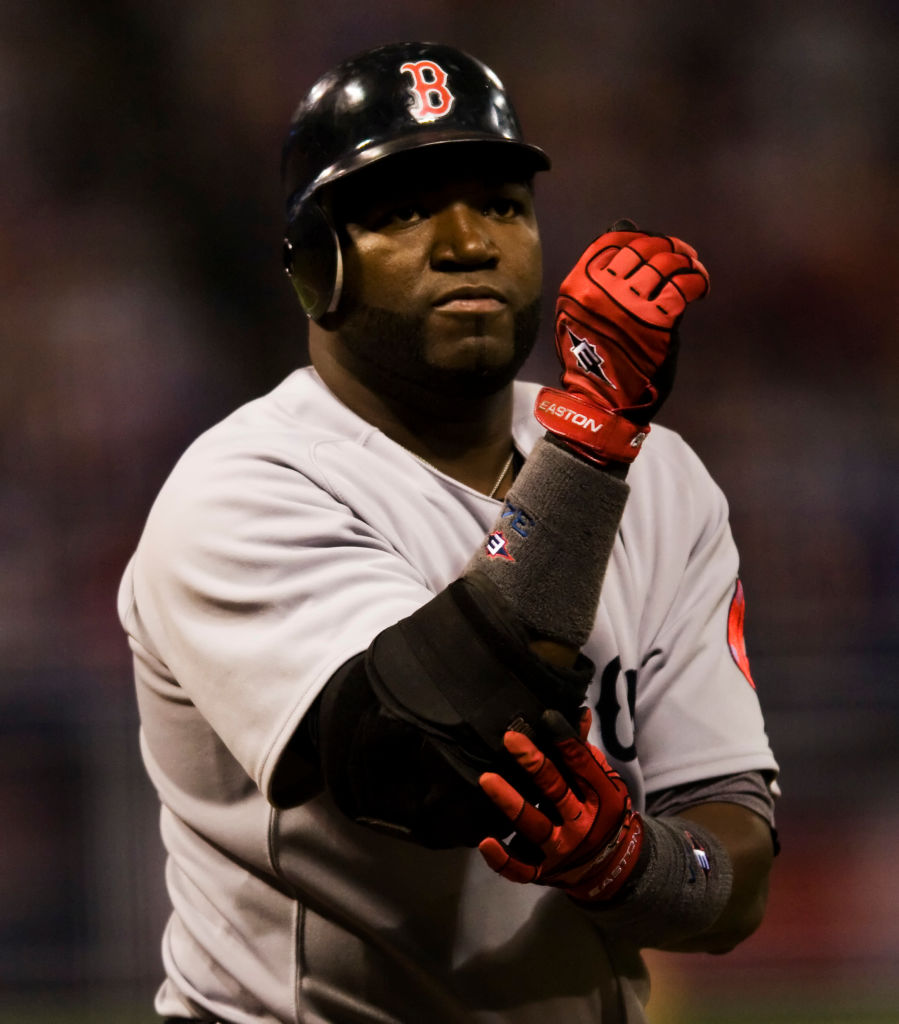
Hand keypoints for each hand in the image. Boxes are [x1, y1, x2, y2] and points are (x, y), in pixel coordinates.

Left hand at [477, 709, 642, 902]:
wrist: (615, 868)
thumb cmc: (603, 812)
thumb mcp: (605, 783)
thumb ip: (586, 752)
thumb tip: (579, 712)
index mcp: (600, 798)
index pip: (582, 765)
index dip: (564, 740)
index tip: (544, 716)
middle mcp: (582, 824)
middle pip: (556, 791)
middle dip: (534, 764)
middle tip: (510, 738)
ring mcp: (562, 850)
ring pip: (534, 826)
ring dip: (511, 803)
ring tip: (486, 779)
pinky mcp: (544, 872)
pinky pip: (521, 870)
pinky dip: (502, 860)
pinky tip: (485, 842)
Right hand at [534, 223, 708, 463]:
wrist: (600, 404)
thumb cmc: (592, 361)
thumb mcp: (578, 315)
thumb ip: (595, 281)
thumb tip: (622, 230)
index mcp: (578, 285)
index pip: (613, 240)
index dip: (640, 237)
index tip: (656, 246)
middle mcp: (601, 289)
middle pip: (643, 247)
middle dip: (668, 247)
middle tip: (682, 256)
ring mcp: (628, 304)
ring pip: (666, 262)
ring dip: (686, 262)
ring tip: (693, 270)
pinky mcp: (656, 321)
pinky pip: (683, 285)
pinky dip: (697, 280)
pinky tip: (700, 287)